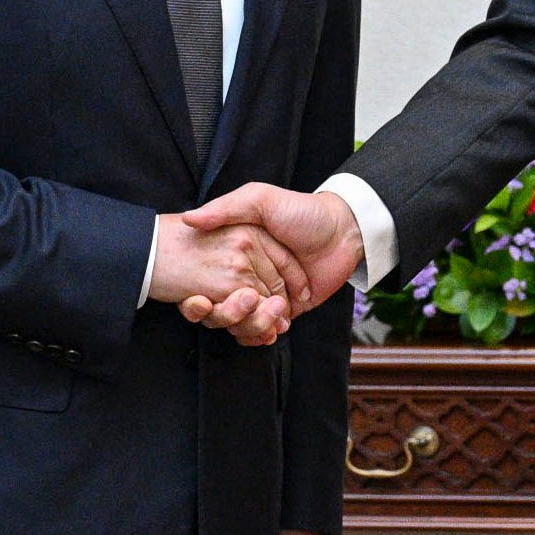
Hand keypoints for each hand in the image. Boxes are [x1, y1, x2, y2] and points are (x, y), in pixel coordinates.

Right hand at [180, 184, 365, 322]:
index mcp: (235, 249)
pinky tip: (270, 329)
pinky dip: (262, 334)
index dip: (199, 295)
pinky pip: (263, 330)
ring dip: (249, 326)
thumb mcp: (261, 199)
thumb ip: (226, 208)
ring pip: (241, 322)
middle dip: (227, 314)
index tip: (195, 299)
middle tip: (239, 308)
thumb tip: (189, 219)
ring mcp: (265, 292)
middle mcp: (246, 272)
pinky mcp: (284, 309)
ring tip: (270, 314)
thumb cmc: (302, 211)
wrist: (345, 232)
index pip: (206, 280)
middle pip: (222, 305)